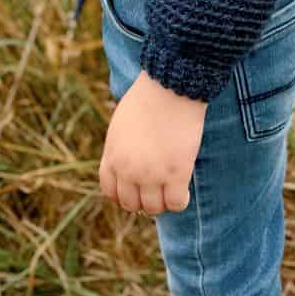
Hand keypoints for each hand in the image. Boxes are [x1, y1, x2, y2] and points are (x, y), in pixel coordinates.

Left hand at [99, 69, 206, 214]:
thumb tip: (127, 166)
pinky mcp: (176, 174)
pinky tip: (184, 189)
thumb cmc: (148, 98)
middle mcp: (128, 170)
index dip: (124, 194)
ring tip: (171, 188)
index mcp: (112, 156)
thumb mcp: (121, 125)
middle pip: (131, 204)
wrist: (170, 86)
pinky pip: (176, 204)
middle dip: (143, 199)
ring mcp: (152, 175)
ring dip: (162, 201)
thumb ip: (120, 148)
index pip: (110, 191)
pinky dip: (180, 201)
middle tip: (157, 189)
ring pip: (153, 208)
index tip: (136, 189)